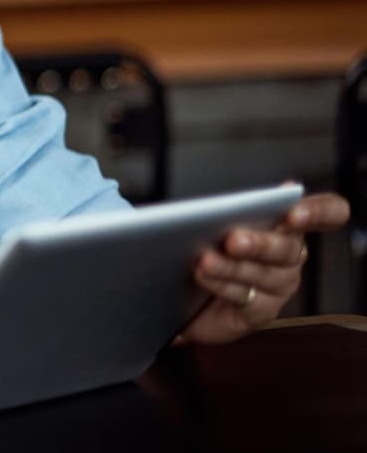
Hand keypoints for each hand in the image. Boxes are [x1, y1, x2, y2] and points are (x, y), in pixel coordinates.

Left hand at [178, 192, 349, 344]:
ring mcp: (280, 285)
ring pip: (265, 275)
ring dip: (233, 267)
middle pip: (289, 248)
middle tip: (233, 240)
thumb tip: (238, 198)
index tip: (294, 214)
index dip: (319, 212)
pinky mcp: (263, 311)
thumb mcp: (218, 218)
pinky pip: (247, 299)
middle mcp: (291, 254)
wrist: (181, 289)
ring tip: (206, 260)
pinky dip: (222, 285)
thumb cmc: (205, 243)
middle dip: (260, 244)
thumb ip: (236, 206)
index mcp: (288, 223)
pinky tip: (203, 275)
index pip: (328, 213)